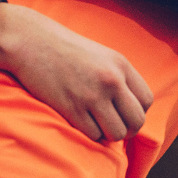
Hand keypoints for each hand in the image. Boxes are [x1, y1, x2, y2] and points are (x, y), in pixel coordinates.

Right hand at [0, 4, 152, 141]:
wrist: (31, 42)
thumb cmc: (64, 50)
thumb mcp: (100, 56)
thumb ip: (119, 78)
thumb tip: (131, 108)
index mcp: (121, 65)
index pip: (146, 101)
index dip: (136, 112)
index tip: (122, 112)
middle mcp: (111, 81)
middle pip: (137, 122)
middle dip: (126, 130)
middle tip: (111, 125)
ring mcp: (92, 95)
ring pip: (116, 133)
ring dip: (106, 134)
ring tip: (95, 123)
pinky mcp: (72, 108)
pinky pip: (92, 135)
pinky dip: (87, 133)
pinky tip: (78, 120)